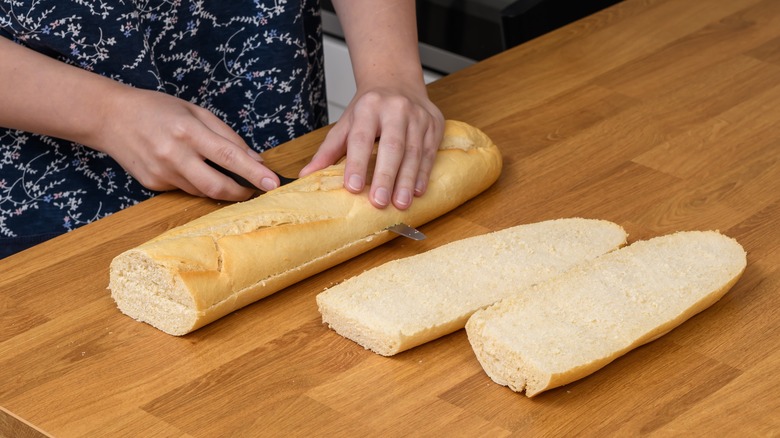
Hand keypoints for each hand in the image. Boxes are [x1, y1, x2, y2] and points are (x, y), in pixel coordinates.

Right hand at [96, 87, 282, 200]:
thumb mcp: (195, 111)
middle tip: (255, 190)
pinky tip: (187, 167)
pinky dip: (195, 182)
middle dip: (241, 192)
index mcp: (187, 131)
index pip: (229, 157)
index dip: (254, 173)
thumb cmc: (157, 109)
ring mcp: (162, 174)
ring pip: (202, 191)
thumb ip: (226, 135)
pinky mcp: (153, 185)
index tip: (273, 183)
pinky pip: (185, 190)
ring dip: (218, 186)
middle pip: (217, 186)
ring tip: (219, 171)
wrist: (109, 117)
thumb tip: (255, 159)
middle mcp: (174, 155)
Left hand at [300, 86, 443, 209]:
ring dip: (406, 180)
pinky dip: (423, 173)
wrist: (396, 81)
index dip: (356, 163)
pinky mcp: (434, 124)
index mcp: (368, 107)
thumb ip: (328, 151)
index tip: (352, 187)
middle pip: (392, 146)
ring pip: (413, 152)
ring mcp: (418, 116)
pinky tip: (417, 191)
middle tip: (378, 202)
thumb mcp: (346, 123)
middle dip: (385, 176)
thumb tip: (306, 176)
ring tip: (399, 204)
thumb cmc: (369, 108)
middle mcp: (395, 109)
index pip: (361, 138)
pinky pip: (429, 152)